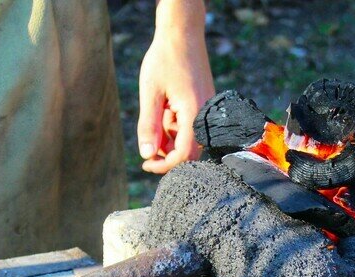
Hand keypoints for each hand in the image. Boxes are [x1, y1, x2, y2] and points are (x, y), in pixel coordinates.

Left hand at [137, 0, 214, 173]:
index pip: (183, 155)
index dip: (164, 165)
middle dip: (167, 152)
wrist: (182, 33)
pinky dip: (177, 125)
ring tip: (157, 113)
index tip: (146, 164)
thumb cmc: (164, 60)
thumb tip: (147, 155)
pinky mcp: (206, 105)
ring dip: (171, 136)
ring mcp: (208, 110)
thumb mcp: (150, 94)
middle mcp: (206, 115)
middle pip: (189, 151)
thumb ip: (149, 126)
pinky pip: (193, 125)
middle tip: (148, 142)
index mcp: (194, 114)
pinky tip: (166, 107)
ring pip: (189, 138)